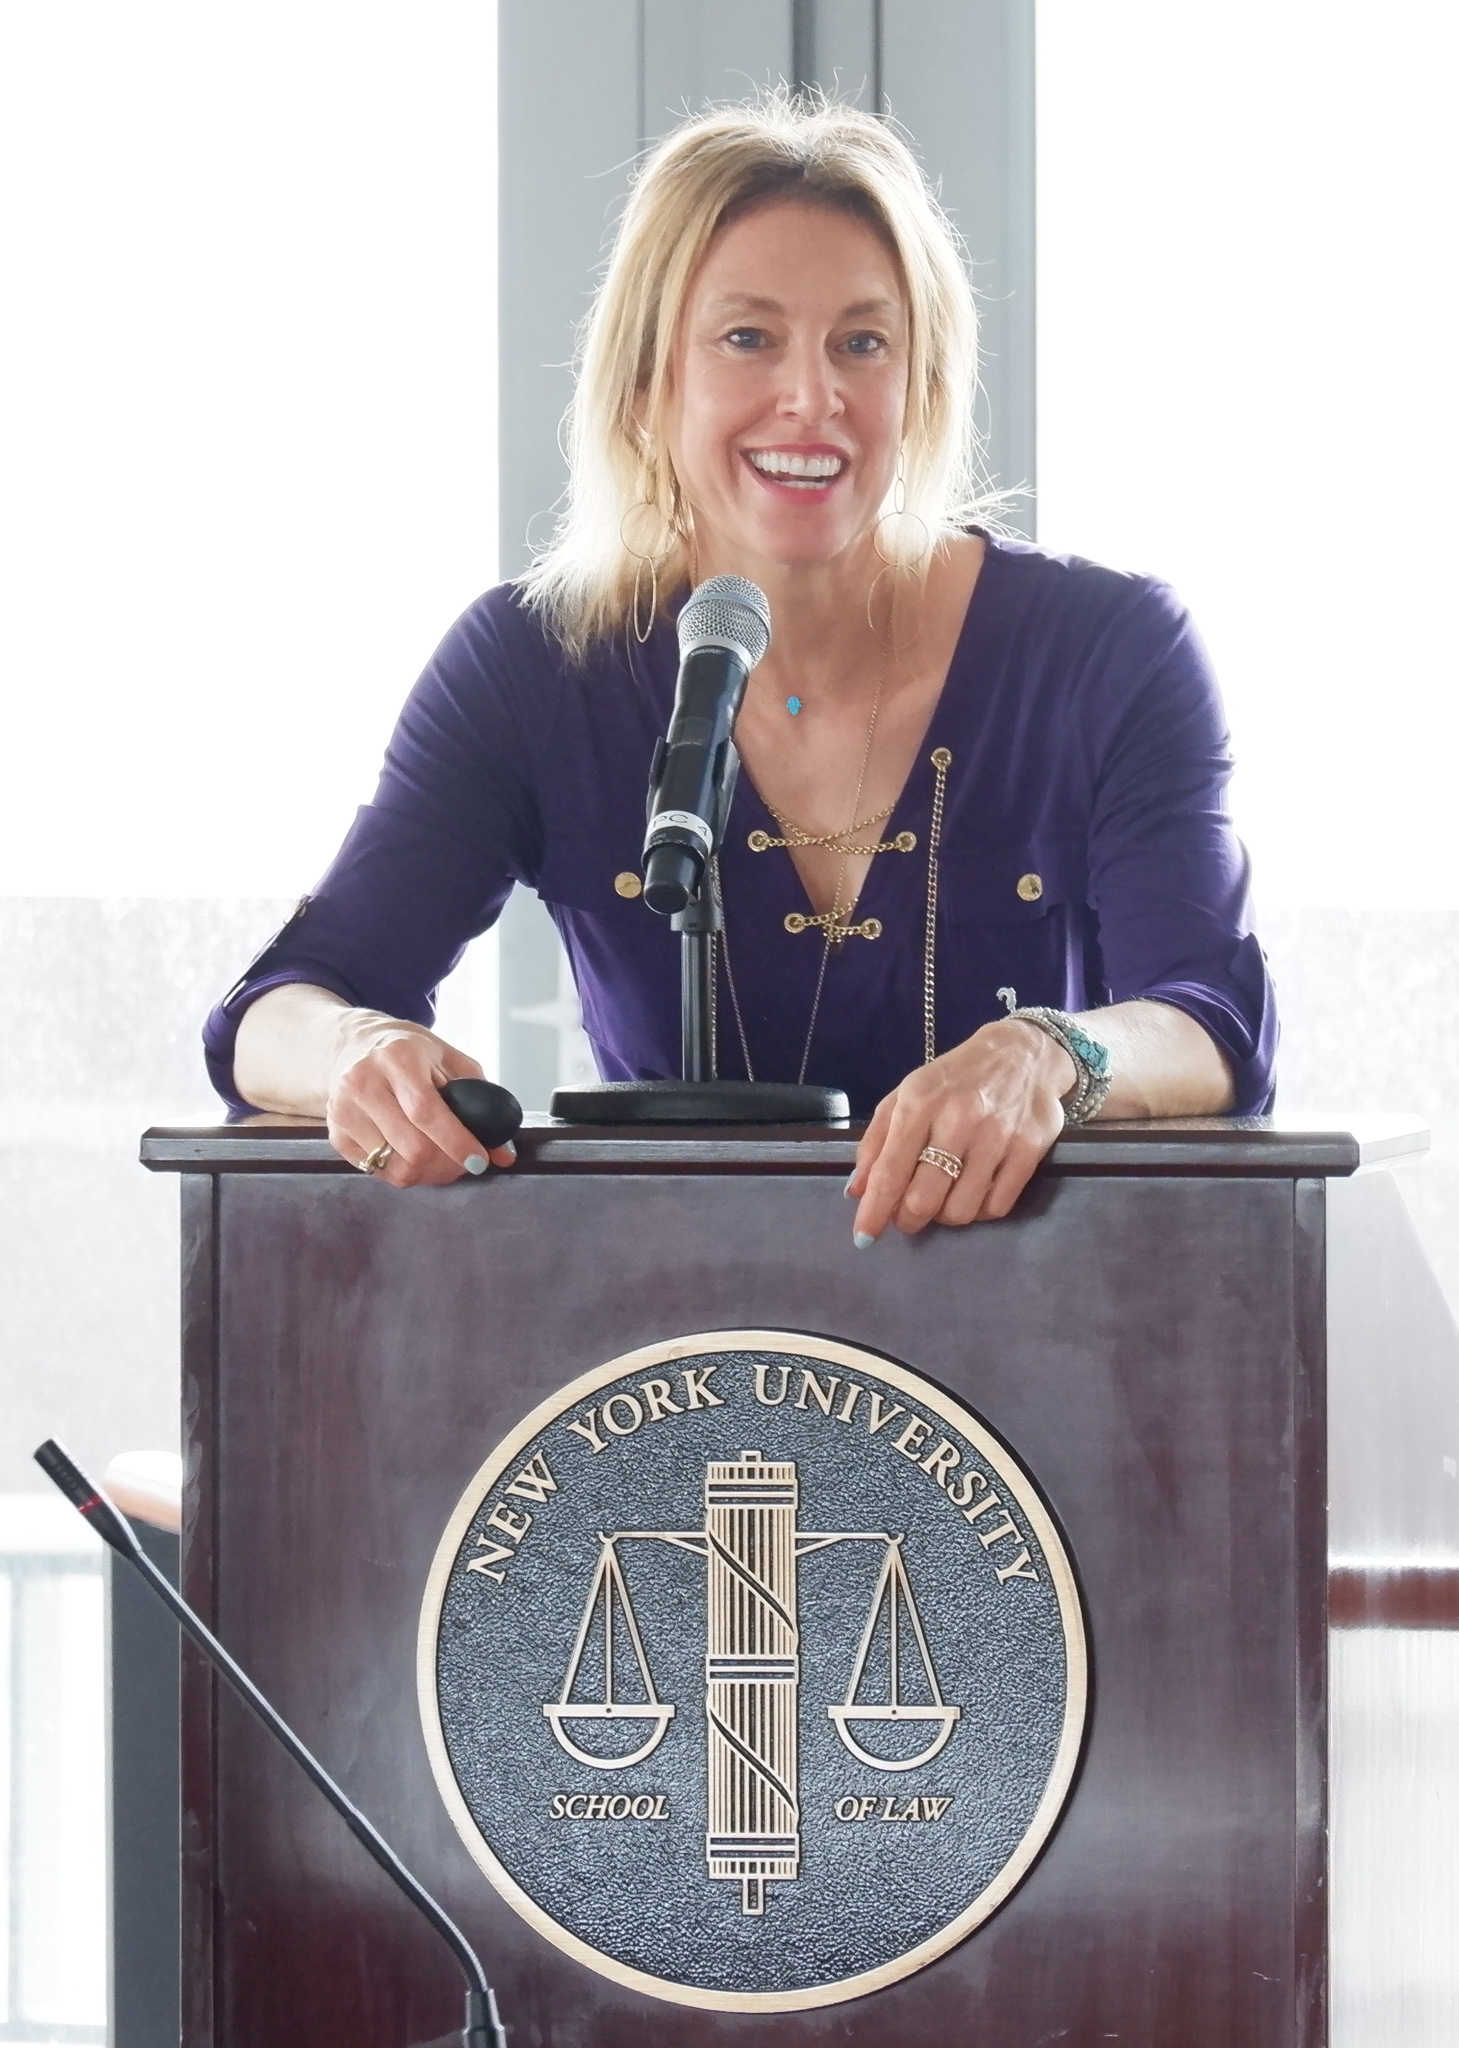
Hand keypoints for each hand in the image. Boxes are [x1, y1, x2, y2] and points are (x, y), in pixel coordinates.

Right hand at [326, 1017, 516, 1187]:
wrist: (353, 1046)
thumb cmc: (409, 1053)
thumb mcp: (448, 1059)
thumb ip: (481, 1100)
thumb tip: (504, 1152)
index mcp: (397, 1058)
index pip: (426, 1111)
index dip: (456, 1142)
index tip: (480, 1159)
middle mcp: (363, 1083)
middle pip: (411, 1147)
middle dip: (447, 1163)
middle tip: (465, 1163)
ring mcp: (344, 1111)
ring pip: (395, 1167)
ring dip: (429, 1174)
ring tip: (443, 1162)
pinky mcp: (336, 1135)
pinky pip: (378, 1172)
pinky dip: (405, 1174)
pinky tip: (415, 1158)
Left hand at [846, 1020, 1074, 1239]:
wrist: (1022, 1054)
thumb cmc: (954, 1080)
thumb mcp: (906, 1095)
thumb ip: (876, 1142)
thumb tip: (857, 1192)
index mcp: (920, 1102)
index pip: (891, 1170)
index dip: (875, 1210)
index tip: (863, 1237)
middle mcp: (958, 1119)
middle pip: (924, 1199)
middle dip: (908, 1218)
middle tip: (906, 1215)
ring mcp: (997, 1136)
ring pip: (961, 1210)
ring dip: (944, 1216)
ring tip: (942, 1198)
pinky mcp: (1029, 1150)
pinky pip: (997, 1206)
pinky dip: (979, 1211)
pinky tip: (972, 1193)